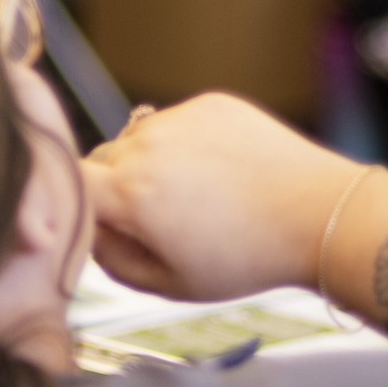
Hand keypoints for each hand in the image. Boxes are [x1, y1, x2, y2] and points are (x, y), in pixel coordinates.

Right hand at [82, 94, 360, 302]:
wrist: (318, 215)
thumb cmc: (248, 256)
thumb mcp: (170, 283)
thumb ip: (112, 260)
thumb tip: (90, 232)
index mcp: (133, 193)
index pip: (69, 183)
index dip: (77, 205)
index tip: (99, 223)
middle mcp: (148, 145)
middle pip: (101, 160)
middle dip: (115, 187)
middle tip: (157, 219)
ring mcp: (180, 118)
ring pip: (137, 139)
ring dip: (148, 162)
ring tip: (196, 195)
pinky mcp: (210, 103)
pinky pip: (174, 121)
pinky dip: (184, 144)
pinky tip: (218, 172)